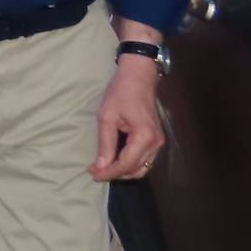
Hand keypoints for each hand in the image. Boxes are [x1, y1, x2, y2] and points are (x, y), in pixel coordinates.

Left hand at [91, 58, 165, 181]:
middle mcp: (156, 144)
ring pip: (142, 167)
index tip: (93, 174)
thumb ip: (105, 144)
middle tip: (95, 171)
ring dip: (123, 171)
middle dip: (115, 174)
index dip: (109, 173)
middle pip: (135, 169)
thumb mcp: (107, 117)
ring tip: (103, 167)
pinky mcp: (156, 140)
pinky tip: (116, 160)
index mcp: (145, 137)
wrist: (139, 76)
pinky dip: (130, 164)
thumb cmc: (121, 92)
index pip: (126, 164)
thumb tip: (100, 167)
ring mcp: (158, 142)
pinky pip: (145, 159)